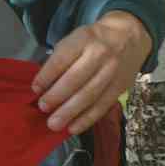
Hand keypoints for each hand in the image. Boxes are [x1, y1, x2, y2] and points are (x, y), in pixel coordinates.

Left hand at [32, 11, 151, 133]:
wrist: (129, 36)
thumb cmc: (93, 41)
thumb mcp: (75, 39)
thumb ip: (60, 59)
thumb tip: (42, 86)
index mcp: (84, 39)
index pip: (62, 59)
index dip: (47, 76)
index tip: (35, 89)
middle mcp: (100, 55)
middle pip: (75, 79)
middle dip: (56, 96)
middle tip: (43, 108)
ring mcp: (112, 72)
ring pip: (89, 95)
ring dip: (69, 112)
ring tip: (53, 124)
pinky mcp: (120, 87)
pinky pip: (102, 106)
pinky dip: (86, 119)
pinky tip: (73, 128)